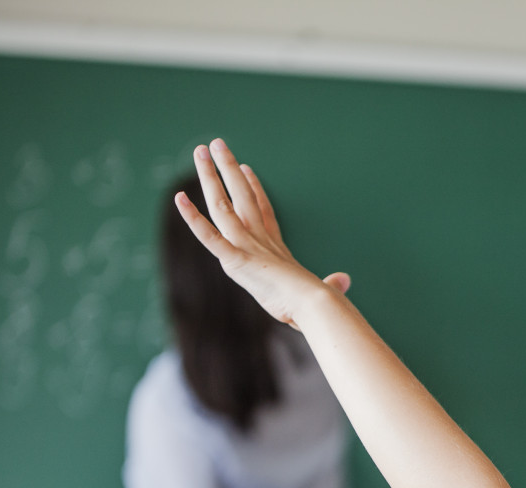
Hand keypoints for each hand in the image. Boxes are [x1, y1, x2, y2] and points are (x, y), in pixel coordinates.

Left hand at [175, 138, 349, 326]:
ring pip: (223, 205)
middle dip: (229, 168)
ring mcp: (247, 247)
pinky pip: (209, 236)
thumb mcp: (323, 291)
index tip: (247, 170)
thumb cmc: (319, 303)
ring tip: (200, 150)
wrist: (315, 305)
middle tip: (218, 144)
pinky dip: (193, 218)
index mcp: (277, 248)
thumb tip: (345, 281)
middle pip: (241, 196)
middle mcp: (260, 240)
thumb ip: (331, 285)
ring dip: (210, 176)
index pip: (263, 212)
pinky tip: (179, 199)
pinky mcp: (236, 260)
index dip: (255, 190)